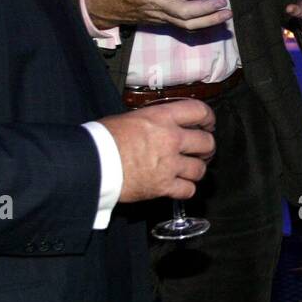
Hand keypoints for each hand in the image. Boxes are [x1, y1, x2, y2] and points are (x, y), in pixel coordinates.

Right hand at [84, 0, 233, 29]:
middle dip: (205, 9)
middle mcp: (154, 4)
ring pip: (185, 23)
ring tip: (226, 15)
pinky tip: (215, 21)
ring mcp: (159, 15)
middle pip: (182, 11)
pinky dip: (200, 26)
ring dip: (208, 21)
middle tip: (223, 3)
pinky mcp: (162, 21)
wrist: (102, 6)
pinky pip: (183, 27)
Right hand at [100, 98, 216, 201]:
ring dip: (197, 170)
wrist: (92, 163)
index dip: (208, 118)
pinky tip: (179, 186)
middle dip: (207, 147)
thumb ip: (153, 121)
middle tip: (202, 151)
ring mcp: (169, 164)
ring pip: (200, 169)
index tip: (208, 124)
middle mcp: (171, 139)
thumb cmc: (104, 139)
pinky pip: (188, 190)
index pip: (199, 111)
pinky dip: (186, 189)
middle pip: (206, 142)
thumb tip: (160, 125)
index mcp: (162, 117)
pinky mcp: (163, 186)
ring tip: (190, 169)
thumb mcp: (131, 118)